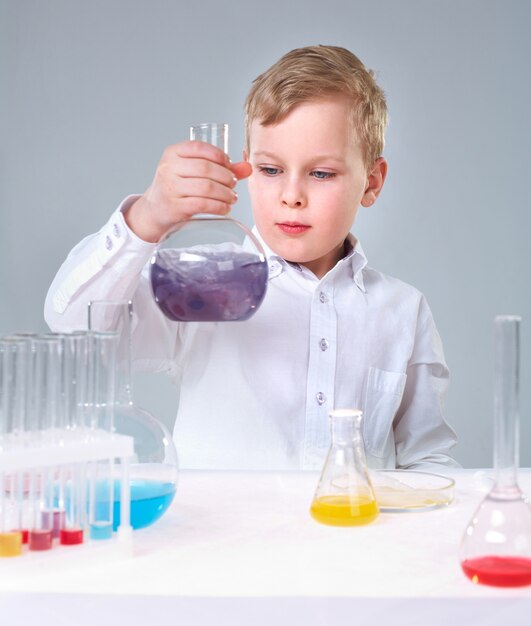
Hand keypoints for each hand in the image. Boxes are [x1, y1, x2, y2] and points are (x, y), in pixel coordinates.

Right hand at [124, 141, 251, 242]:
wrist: (155, 209)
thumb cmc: (177, 187)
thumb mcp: (192, 171)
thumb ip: (220, 167)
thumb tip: (247, 167)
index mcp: (173, 153)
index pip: (199, 148)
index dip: (218, 155)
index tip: (229, 164)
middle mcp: (169, 168)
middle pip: (206, 168)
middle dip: (225, 176)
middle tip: (233, 184)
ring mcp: (171, 188)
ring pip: (206, 188)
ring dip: (225, 194)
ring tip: (232, 197)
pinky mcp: (175, 207)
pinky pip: (202, 205)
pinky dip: (218, 207)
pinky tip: (225, 208)